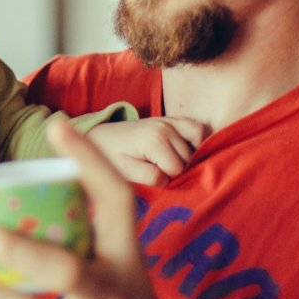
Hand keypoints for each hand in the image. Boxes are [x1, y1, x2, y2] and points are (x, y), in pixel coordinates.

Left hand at [87, 115, 207, 184]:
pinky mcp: (171, 119)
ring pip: (196, 144)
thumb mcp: (125, 172)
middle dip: (176, 169)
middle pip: (187, 158)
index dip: (167, 179)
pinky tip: (185, 151)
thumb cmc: (111, 157)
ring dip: (187, 157)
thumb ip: (149, 177)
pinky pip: (196, 128)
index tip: (151, 176)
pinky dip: (196, 140)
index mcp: (153, 140)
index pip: (177, 169)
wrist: (101, 137)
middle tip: (157, 170)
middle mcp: (165, 127)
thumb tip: (169, 180)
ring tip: (171, 163)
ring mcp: (169, 121)